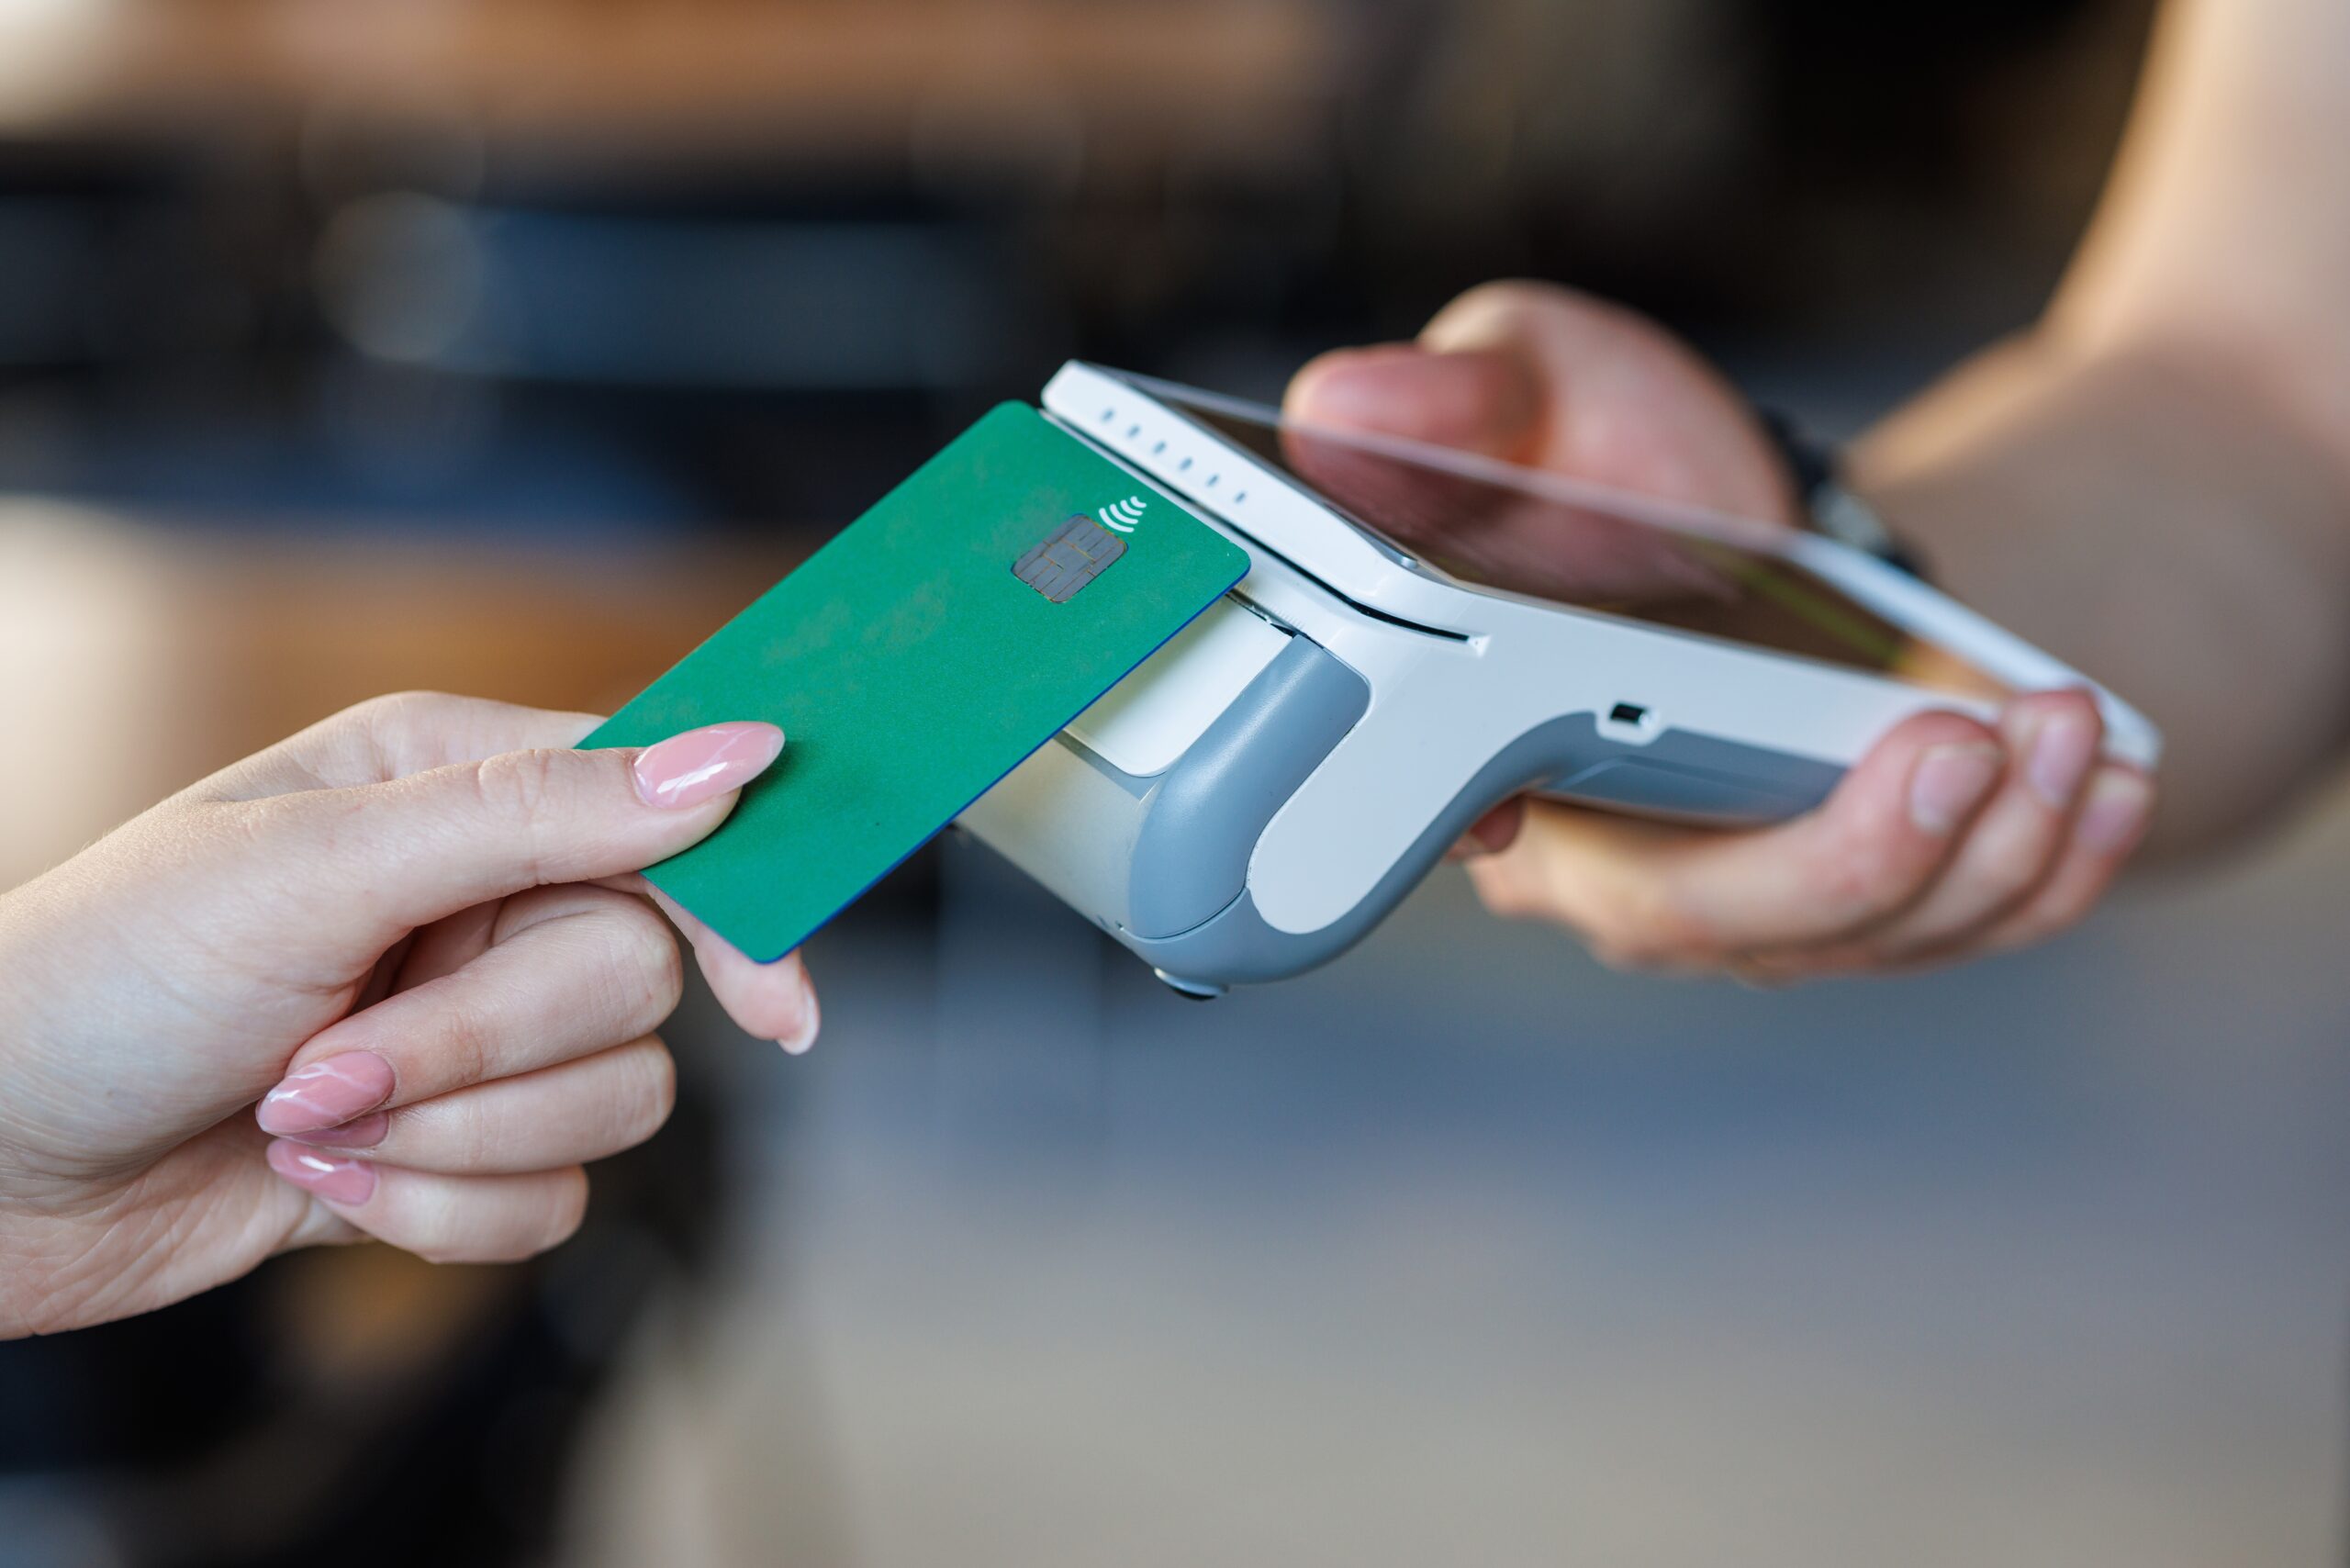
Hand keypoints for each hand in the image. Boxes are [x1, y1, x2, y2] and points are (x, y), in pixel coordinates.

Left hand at [0, 692, 816, 1336]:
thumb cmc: (103, 977)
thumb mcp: (314, 864)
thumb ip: (537, 810)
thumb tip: (734, 760)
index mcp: (451, 785)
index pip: (663, 816)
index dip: (736, 904)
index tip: (778, 1006)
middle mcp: (483, 899)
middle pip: (640, 977)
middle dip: (488, 1044)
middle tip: (344, 1056)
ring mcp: (477, 1030)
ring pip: (616, 1098)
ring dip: (453, 1134)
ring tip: (309, 1117)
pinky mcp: (460, 1148)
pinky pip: (555, 1199)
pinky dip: (437, 1208)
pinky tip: (322, 1181)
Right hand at [1287, 281, 2157, 979]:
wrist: (1768, 509)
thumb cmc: (1623, 454)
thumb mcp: (1535, 386)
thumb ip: (1450, 400)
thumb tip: (1346, 404)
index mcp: (1489, 756)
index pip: (1471, 834)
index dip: (1524, 843)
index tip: (1561, 813)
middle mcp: (1611, 861)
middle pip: (1697, 922)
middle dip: (1833, 857)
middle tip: (1939, 746)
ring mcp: (1753, 899)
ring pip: (1855, 935)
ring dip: (1979, 846)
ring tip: (2052, 722)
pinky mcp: (1879, 900)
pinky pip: (1969, 923)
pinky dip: (2050, 865)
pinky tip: (2099, 774)